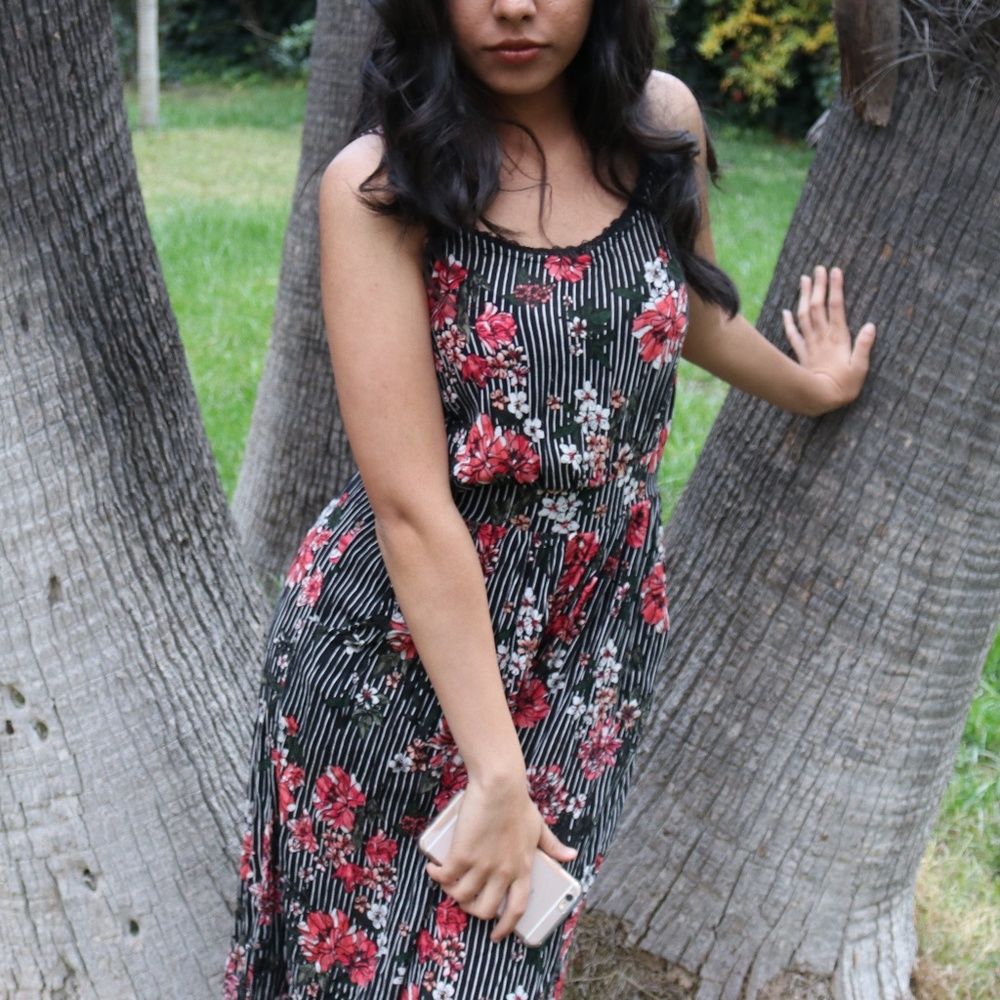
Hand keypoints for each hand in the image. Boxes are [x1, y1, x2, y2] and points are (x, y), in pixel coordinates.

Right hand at [425, 779, 577, 942]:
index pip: (517, 909)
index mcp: (522, 869)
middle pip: (484, 909)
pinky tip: (434, 869)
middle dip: (472, 910)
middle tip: (465, 899)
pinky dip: (437, 876)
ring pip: (462, 896)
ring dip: (452, 892)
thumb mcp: (539, 827)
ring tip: (448, 881)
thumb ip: (552, 845)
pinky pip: (446, 877)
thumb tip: (570, 855)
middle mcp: (503, 873)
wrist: (500, 786)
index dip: (506, 927)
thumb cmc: (518, 804)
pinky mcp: (463, 854)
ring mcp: (482, 865)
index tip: (496, 935)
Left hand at [782, 266, 875, 413]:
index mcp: (838, 338)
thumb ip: (864, 346)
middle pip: (819, 307)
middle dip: (819, 286)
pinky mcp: (802, 354)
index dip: (836, 288)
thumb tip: (870, 326)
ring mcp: (810, 345)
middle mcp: (822, 338)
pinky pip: (793, 335)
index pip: (837, 308)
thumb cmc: (843, 387)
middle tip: (818, 268)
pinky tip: (786, 311)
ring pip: (804, 316)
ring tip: (804, 280)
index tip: (835, 271)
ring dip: (804, 297)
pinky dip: (789, 322)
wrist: (818, 400)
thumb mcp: (860, 368)